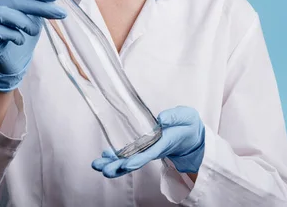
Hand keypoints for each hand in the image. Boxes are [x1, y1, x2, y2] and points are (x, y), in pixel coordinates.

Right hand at [0, 0, 66, 91]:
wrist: (11, 58)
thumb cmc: (23, 30)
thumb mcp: (39, 12)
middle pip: (18, 1)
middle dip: (41, 7)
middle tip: (61, 13)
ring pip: (4, 14)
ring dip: (24, 22)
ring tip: (35, 31)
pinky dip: (13, 35)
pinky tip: (21, 41)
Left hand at [91, 106, 205, 177]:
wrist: (189, 134)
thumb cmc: (187, 125)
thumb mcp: (186, 117)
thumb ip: (175, 116)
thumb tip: (161, 118)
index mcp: (164, 144)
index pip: (149, 154)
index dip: (137, 160)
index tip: (125, 165)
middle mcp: (153, 150)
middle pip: (134, 162)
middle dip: (118, 167)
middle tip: (103, 169)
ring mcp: (147, 150)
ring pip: (128, 160)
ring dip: (112, 163)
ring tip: (97, 165)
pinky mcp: (143, 147)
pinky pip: (129, 154)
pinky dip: (116, 156)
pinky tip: (105, 155)